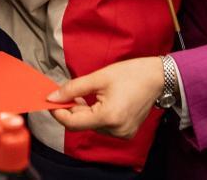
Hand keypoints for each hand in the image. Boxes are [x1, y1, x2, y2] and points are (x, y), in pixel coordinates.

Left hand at [47, 57, 163, 137]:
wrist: (157, 77)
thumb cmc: (130, 74)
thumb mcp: (98, 77)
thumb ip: (73, 88)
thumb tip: (52, 97)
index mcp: (108, 116)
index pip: (73, 123)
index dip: (58, 113)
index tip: (49, 101)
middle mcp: (116, 130)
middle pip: (82, 125)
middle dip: (72, 109)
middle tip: (68, 93)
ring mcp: (122, 133)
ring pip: (91, 126)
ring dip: (84, 112)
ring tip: (87, 95)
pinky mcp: (126, 132)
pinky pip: (103, 126)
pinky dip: (96, 115)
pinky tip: (98, 102)